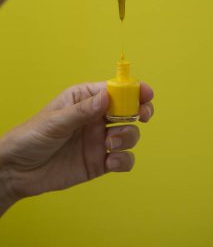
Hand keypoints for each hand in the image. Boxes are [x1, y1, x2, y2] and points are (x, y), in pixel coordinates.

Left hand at [0, 82, 153, 205]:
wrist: (17, 171)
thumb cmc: (31, 136)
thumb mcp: (55, 121)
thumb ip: (82, 110)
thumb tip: (107, 96)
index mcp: (85, 100)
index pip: (114, 90)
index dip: (132, 90)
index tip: (146, 93)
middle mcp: (96, 118)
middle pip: (128, 110)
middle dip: (140, 111)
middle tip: (143, 115)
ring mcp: (99, 140)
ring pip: (129, 134)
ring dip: (128, 137)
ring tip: (110, 144)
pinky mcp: (100, 162)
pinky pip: (123, 159)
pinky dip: (124, 160)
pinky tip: (111, 161)